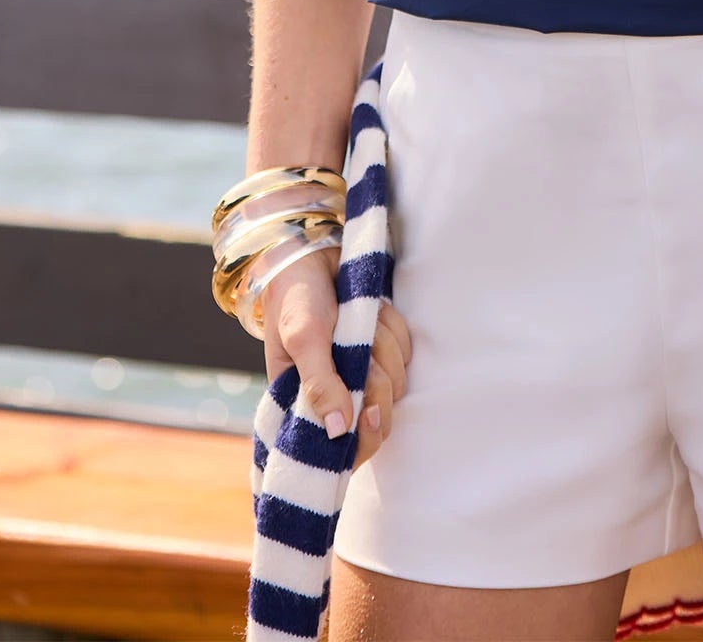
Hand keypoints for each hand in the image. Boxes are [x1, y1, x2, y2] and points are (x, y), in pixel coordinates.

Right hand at [262, 247, 412, 462]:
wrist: (313, 251)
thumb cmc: (297, 297)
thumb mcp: (303, 339)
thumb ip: (319, 385)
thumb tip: (338, 433)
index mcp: (305, 407)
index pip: (342, 450)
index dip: (364, 439)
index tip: (372, 414)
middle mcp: (336, 395)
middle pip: (379, 415)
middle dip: (375, 378)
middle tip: (360, 350)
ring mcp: (361, 372)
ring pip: (396, 379)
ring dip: (382, 345)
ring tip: (355, 321)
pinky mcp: (380, 347)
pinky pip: (405, 348)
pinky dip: (392, 327)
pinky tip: (371, 311)